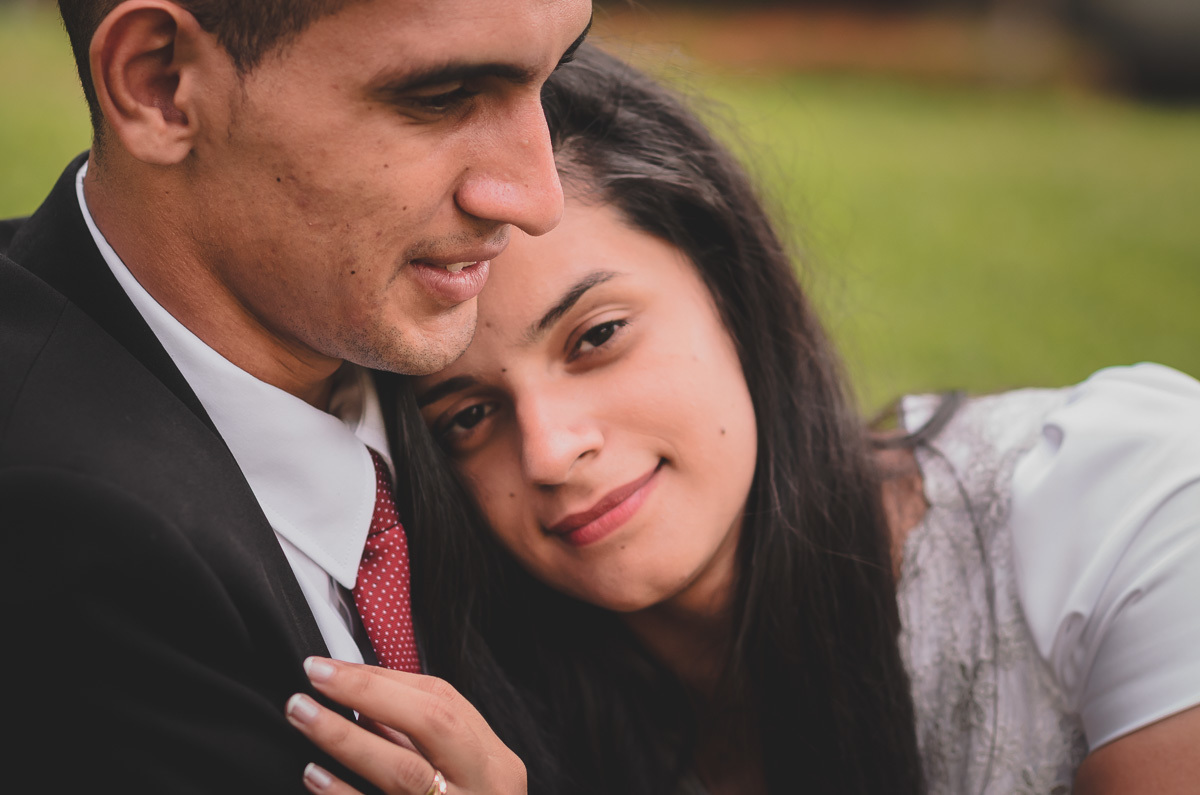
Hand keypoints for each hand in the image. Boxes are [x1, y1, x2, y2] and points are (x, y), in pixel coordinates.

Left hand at [286, 657, 526, 794]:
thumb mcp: (464, 781)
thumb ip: (427, 747)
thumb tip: (363, 697)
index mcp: (495, 765)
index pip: (444, 701)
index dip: (384, 679)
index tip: (332, 666)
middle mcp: (485, 790)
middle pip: (433, 724)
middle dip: (369, 693)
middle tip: (313, 677)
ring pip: (403, 773)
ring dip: (346, 738)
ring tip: (300, 714)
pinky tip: (313, 775)